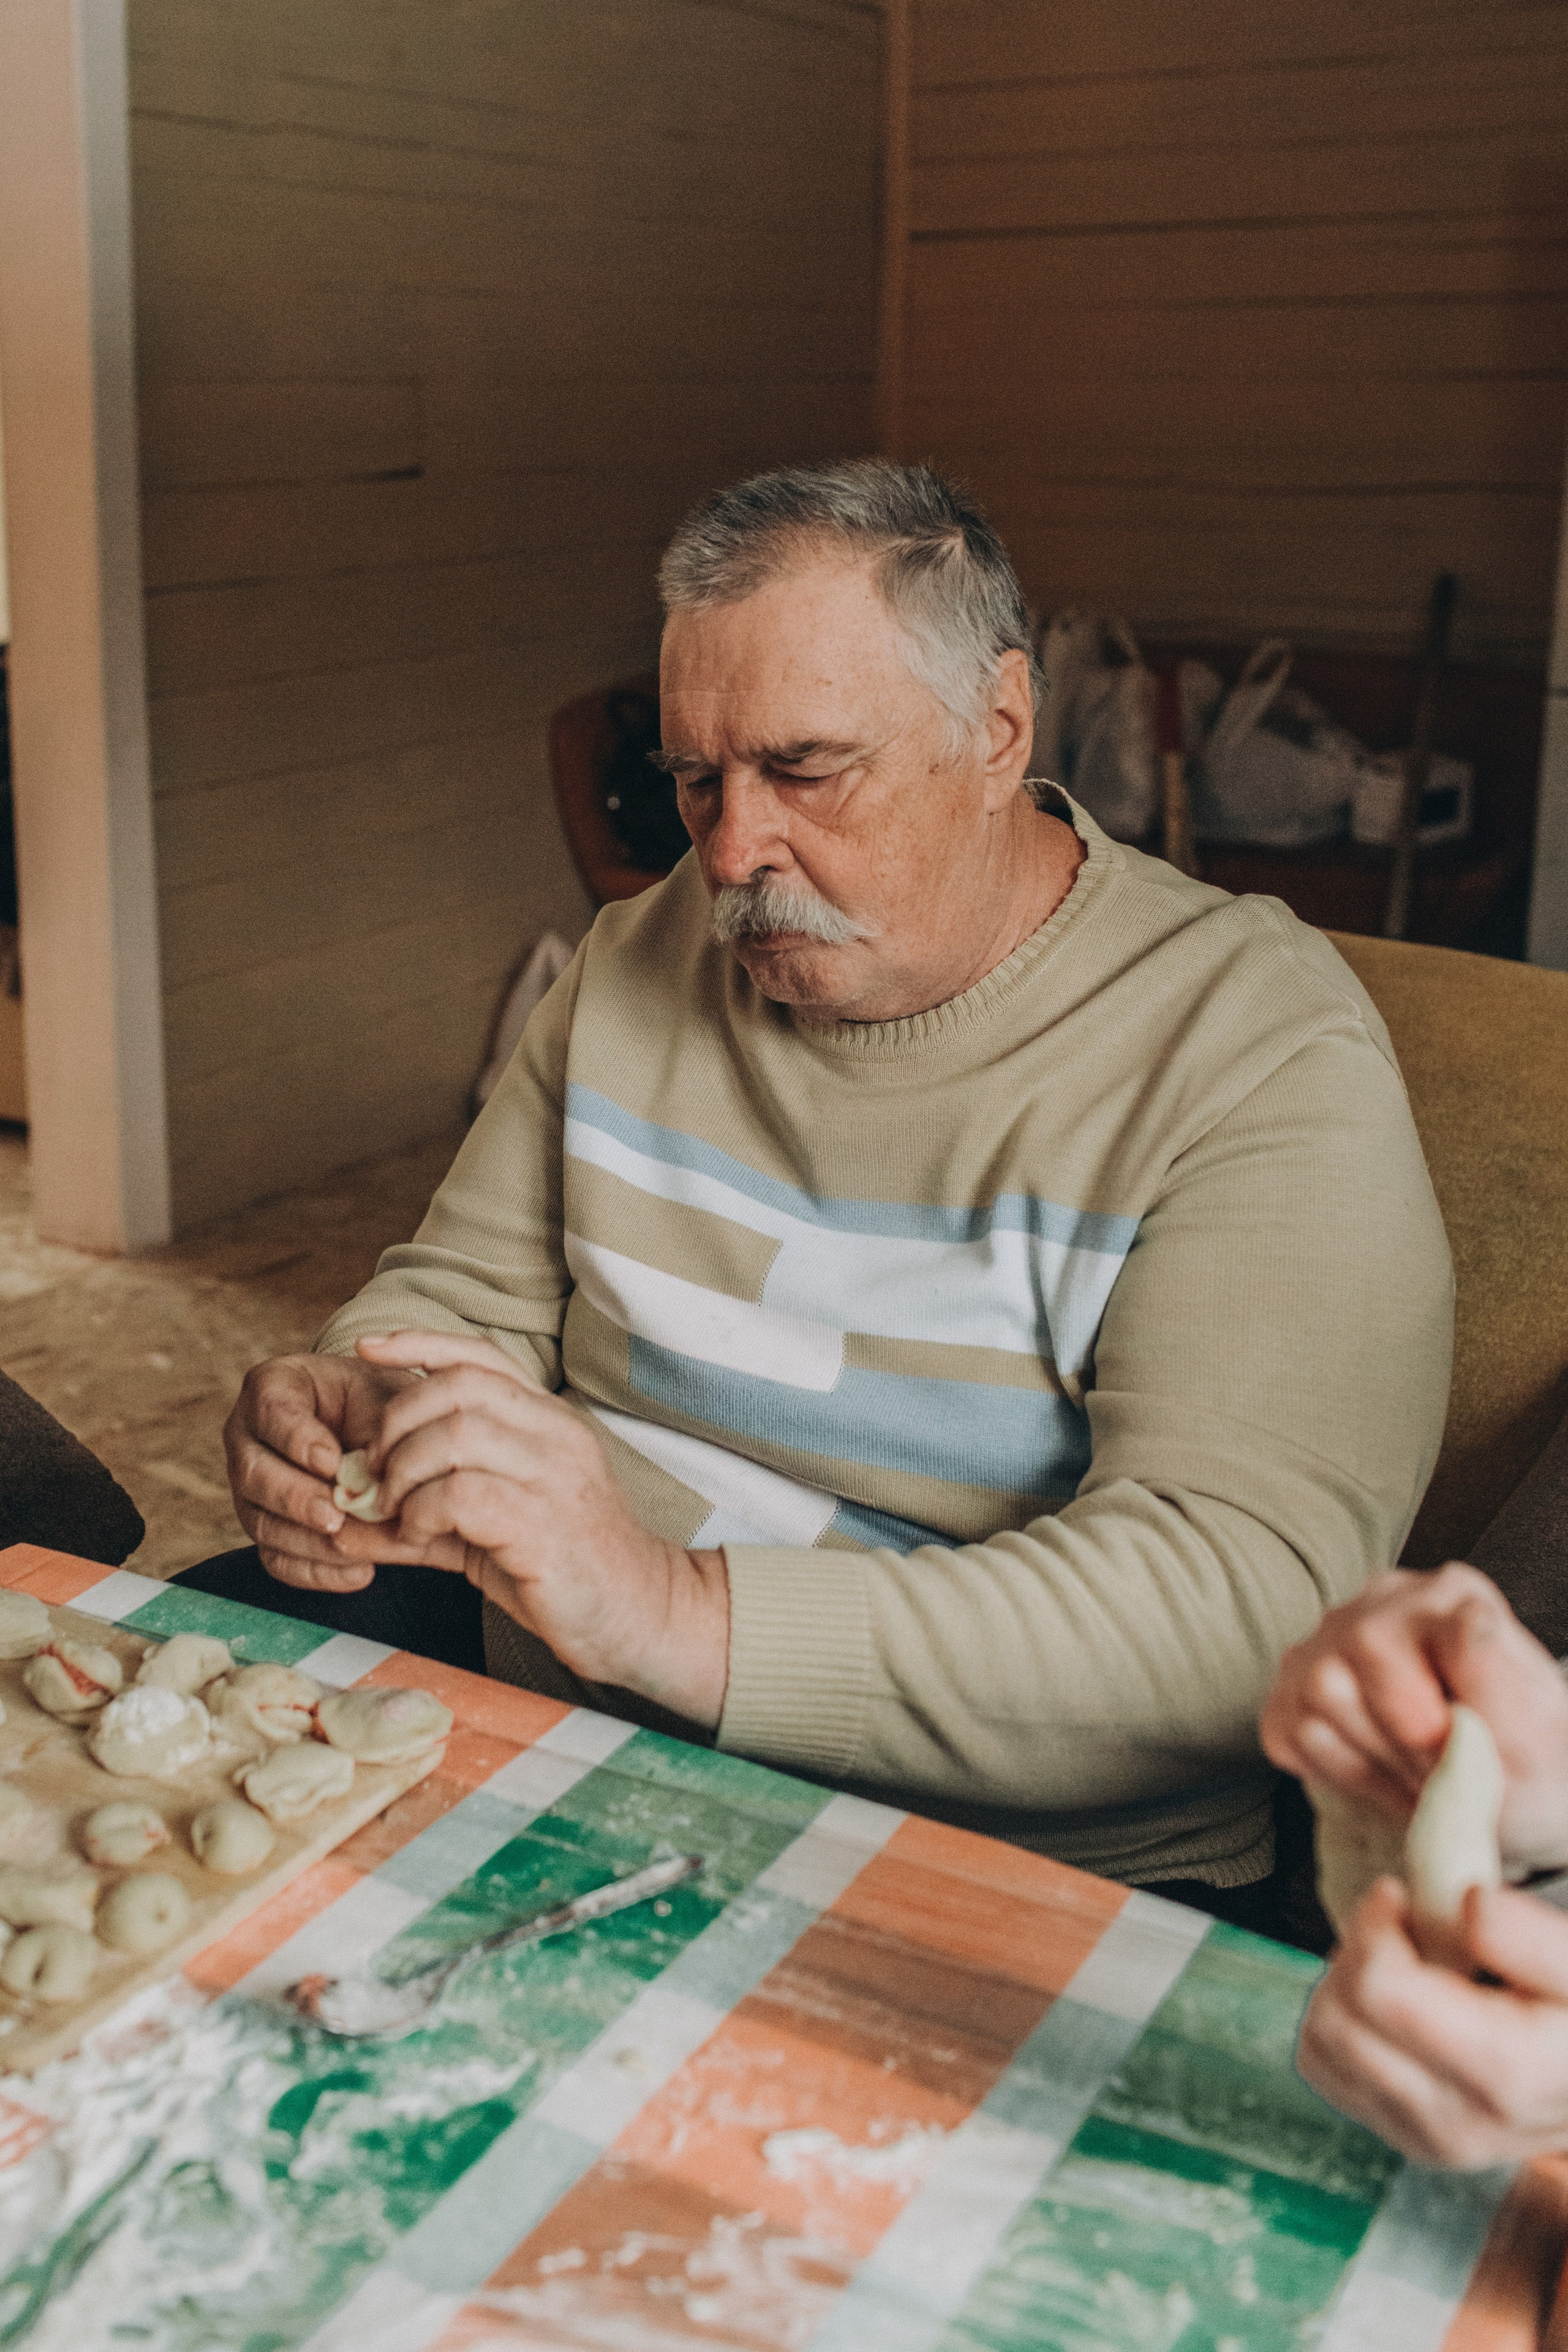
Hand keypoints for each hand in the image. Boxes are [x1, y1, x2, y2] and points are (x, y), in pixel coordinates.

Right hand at [223, 1352, 427, 1593]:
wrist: (381, 1427)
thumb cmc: (383, 1401)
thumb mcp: (388, 1394)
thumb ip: (381, 1423)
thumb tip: (376, 1473)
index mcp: (273, 1387)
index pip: (272, 1412)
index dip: (297, 1439)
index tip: (332, 1461)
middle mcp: (248, 1437)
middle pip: (253, 1473)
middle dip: (296, 1498)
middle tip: (335, 1515)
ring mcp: (251, 1487)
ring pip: (261, 1521)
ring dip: (307, 1541)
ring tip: (354, 1550)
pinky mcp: (267, 1527)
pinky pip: (277, 1558)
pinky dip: (315, 1571)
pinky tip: (358, 1572)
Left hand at [355, 1330, 729, 1726]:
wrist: (639, 1617)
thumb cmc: (564, 1570)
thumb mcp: (488, 1532)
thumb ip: (422, 1517)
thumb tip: (347, 1522)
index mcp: (549, 1421)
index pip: (480, 1356)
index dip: (418, 1343)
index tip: (366, 1347)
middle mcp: (556, 1435)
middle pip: (456, 1387)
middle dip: (396, 1423)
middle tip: (375, 1471)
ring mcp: (554, 1476)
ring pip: (453, 1435)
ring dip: (403, 1471)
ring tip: (396, 1508)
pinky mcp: (544, 1524)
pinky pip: (460, 1494)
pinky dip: (421, 1512)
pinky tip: (420, 1534)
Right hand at [1261, 1564, 1567, 1876]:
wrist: (1501, 1791)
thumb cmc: (1523, 1759)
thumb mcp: (1535, 1732)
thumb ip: (1500, 1675)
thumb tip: (1469, 1619)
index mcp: (1450, 1594)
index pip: (1412, 1636)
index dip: (1436, 1716)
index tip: (1466, 1747)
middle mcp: (1379, 1600)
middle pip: (1356, 1657)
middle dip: (1404, 1738)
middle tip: (1444, 1770)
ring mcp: (1326, 1639)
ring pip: (1319, 1693)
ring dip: (1375, 1758)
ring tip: (1419, 1772)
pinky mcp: (1291, 1688)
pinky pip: (1293, 1733)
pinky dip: (1341, 1771)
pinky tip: (1383, 1768)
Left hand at [1297, 1875, 1567, 2166]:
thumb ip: (1533, 1937)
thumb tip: (1473, 1905)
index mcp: (1504, 2073)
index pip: (1379, 1991)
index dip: (1374, 1926)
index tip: (1398, 1895)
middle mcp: (1457, 2124)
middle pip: (1338, 2021)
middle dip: (1353, 1954)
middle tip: (1396, 1924)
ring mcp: (1425, 2140)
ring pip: (1319, 2047)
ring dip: (1340, 1988)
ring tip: (1396, 1962)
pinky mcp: (1403, 2138)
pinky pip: (1326, 2071)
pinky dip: (1340, 2024)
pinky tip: (1388, 2000)